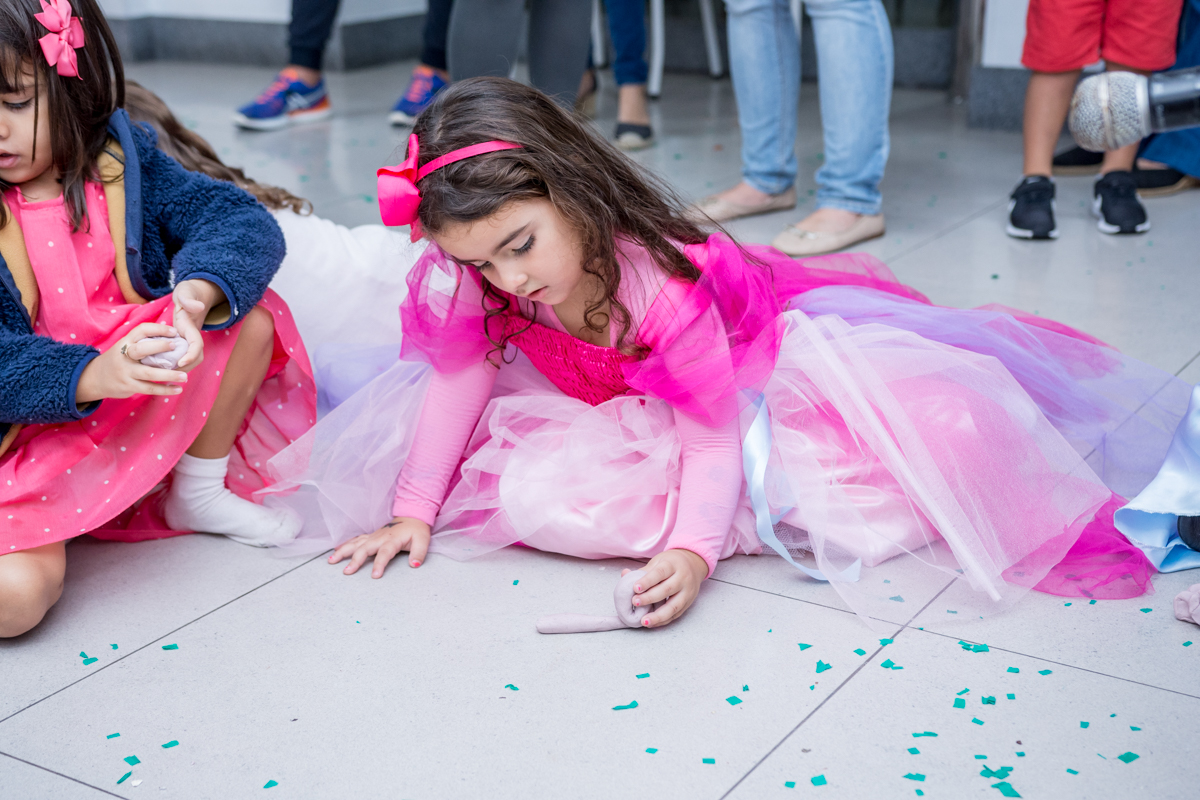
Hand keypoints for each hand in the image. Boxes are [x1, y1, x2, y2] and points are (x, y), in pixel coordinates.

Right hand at [75, 322, 189, 404]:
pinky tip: (178, 389)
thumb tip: (172, 334)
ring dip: (168, 375)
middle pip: (141, 349)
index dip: (158, 329)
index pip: (141, 330)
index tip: (174, 331)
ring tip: (185, 376)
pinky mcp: (128, 386)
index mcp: (126, 342)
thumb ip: (143, 342)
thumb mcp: (126, 346)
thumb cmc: (119, 359)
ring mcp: (126, 371)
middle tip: (177, 347)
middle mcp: (124, 355)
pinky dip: (164, 390)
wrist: (95, 378)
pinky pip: (149, 388)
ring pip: (148, 373)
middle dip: (159, 347)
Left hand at [171, 279, 222, 371]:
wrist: (190, 297)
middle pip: (195, 358)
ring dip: (179, 369)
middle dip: (185, 367)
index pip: (197, 346)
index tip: (180, 362)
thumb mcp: (186, 293)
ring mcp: (188, 342)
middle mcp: (193, 338)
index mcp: (193, 328)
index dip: (191, 356)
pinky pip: (180, 358)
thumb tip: (198, 306)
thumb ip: (190, 299)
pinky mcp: (182, 344)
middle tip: (168, 374)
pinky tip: (160, 369)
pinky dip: (173, 366)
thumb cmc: (186, 294)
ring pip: (189, 361)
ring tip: (163, 374)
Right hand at [328, 517, 430, 578]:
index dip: (379, 564)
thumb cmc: (416, 530)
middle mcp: (380, 537)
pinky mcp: (370, 536)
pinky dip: (344, 545)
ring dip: (343, 552)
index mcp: (393, 539)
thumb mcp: (423, 541)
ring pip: (355, 543)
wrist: (412, 516)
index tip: (374, 575)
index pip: (385, 553)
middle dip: (355, 560)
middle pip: (365, 548)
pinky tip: (335, 551)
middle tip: (347, 572)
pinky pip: (355, 540)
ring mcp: (373, 536)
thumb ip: (419, 553)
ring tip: (331, 561)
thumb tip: (414, 565)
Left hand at [623, 548, 708, 627]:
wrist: (693, 564)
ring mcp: (687, 592)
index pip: (660, 573)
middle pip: (666, 589)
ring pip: (674, 606)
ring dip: (658, 616)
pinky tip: (652, 623)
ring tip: (644, 621)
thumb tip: (624, 575)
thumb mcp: (658, 561)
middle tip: (634, 602)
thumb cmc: (671, 563)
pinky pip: (676, 614)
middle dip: (650, 598)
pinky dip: (663, 620)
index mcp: (673, 564)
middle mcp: (683, 578)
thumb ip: (642, 571)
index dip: (647, 581)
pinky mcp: (689, 603)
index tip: (635, 588)